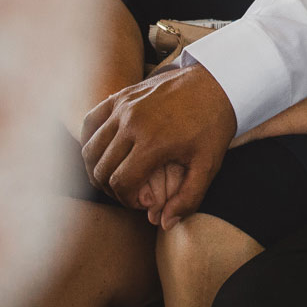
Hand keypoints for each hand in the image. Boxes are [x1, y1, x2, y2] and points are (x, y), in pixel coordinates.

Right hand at [81, 62, 234, 228]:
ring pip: (91, 148)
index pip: (121, 183)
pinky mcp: (121, 96)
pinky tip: (103, 152)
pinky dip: (90, 141)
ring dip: (97, 168)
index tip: (142, 201)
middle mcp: (132, 123)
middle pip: (102, 169)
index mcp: (153, 142)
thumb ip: (188, 199)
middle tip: (130, 191)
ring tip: (117, 176)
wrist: (217, 82)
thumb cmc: (213, 126)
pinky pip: (90, 122)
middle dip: (112, 189)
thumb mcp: (208, 165)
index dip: (127, 200)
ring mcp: (123, 106)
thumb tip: (165, 224)